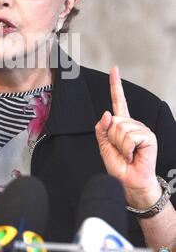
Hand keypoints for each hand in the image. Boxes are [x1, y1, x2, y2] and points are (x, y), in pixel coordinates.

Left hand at [95, 66, 160, 207]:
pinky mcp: (149, 136)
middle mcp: (133, 124)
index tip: (114, 69)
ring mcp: (142, 129)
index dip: (115, 85)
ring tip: (127, 154)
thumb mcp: (103, 146)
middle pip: (114, 121)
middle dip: (112, 138)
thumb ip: (102, 129)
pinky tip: (134, 155)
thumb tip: (107, 113)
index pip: (118, 100)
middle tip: (120, 151)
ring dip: (120, 145)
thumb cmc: (119, 166)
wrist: (130, 182)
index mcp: (122, 123)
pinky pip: (130, 137)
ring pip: (120, 129)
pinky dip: (128, 149)